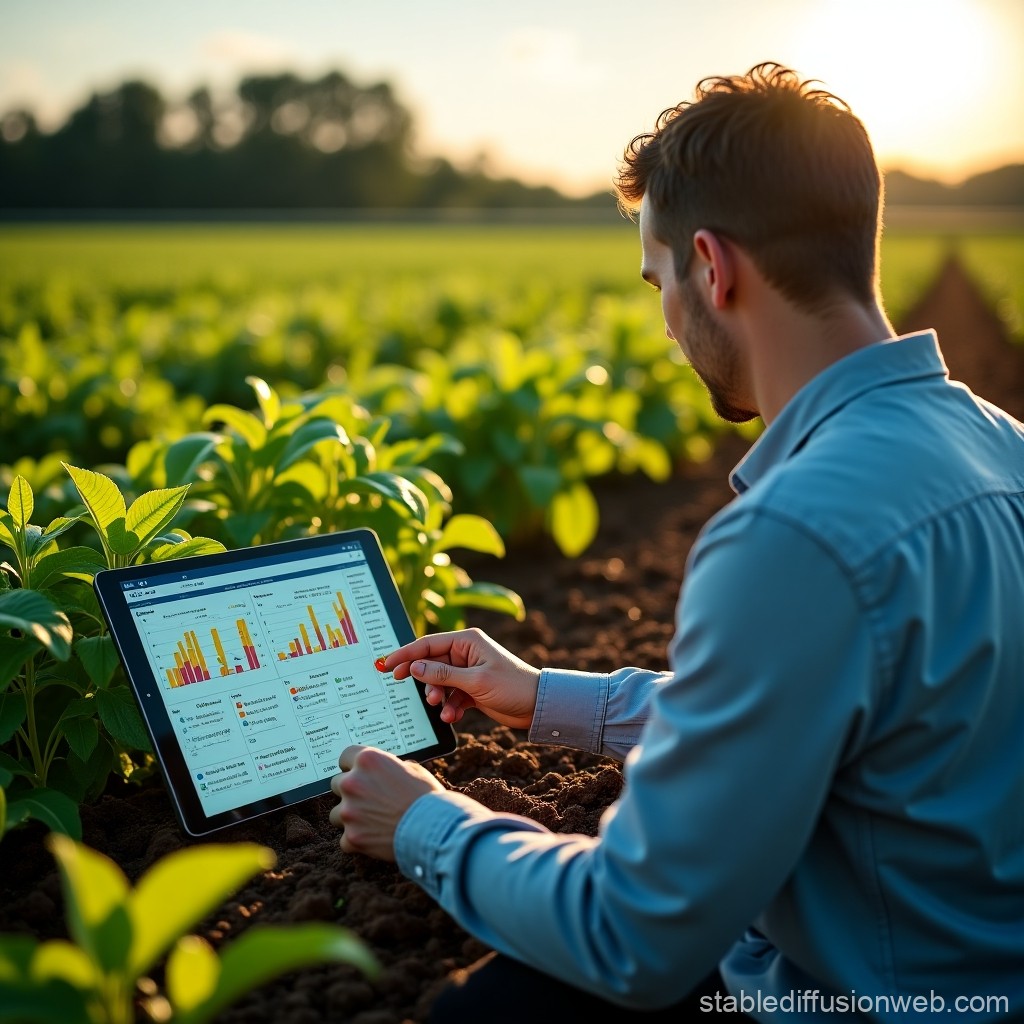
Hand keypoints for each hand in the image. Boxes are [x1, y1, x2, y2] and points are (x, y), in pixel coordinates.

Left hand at [329, 745, 444, 859]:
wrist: (433, 828)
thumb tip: (384, 772)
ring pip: (336, 813)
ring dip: (351, 816)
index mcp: (367, 760)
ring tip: (372, 821)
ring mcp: (349, 811)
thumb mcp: (412, 769)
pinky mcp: (352, 837)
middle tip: (370, 799)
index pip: (345, 756)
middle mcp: (353, 783)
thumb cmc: (426, 796)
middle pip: (337, 784)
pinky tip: (374, 838)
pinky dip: (357, 840)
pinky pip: (345, 839)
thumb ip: (389, 768)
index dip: (353, 765)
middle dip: (351, 791)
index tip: (360, 773)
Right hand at [378, 627, 540, 728]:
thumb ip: (442, 674)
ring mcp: (467, 671)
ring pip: (438, 682)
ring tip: (441, 708)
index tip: (386, 665)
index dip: (405, 654)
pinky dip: (448, 706)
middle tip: (416, 692)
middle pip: (430, 664)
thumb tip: (414, 667)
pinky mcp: (471, 689)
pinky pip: (450, 695)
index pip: (427, 644)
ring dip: (437, 697)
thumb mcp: (475, 681)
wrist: (536, 706)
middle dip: (424, 681)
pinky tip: (452, 716)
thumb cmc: (511, 686)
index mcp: (466, 641)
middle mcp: (465, 653)